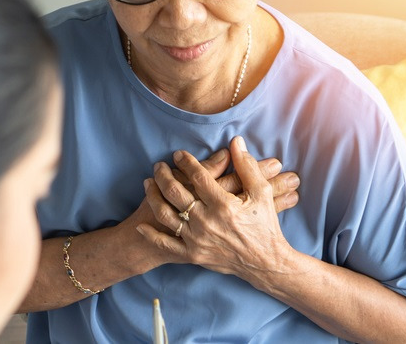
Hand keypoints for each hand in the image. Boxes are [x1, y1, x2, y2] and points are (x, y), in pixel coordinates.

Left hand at [138, 136, 295, 283]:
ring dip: (152, 196)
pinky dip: (151, 234)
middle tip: (158, 165)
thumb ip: (247, 166)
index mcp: (224, 205)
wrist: (264, 263)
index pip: (197, 176)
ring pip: (165, 214)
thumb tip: (236, 141)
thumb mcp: (261, 193)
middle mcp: (207, 222)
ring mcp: (197, 240)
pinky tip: (141, 224)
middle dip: (163, 175)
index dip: (185, 161)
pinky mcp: (192, 255)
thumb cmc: (265, 225)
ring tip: (148, 183)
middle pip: (175, 192)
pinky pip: (165, 244)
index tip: (178, 154)